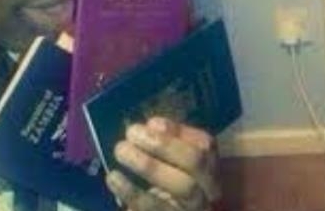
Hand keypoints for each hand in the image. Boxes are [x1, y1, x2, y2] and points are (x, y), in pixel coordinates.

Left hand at [105, 117, 220, 210]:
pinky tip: (114, 178)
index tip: (150, 123)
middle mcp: (210, 188)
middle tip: (131, 132)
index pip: (204, 144)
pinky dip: (132, 192)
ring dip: (149, 164)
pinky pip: (155, 208)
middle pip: (195, 161)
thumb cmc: (169, 188)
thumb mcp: (172, 164)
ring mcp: (195, 207)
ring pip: (183, 186)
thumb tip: (152, 125)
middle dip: (163, 143)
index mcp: (211, 167)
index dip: (177, 131)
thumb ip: (166, 143)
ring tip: (121, 150)